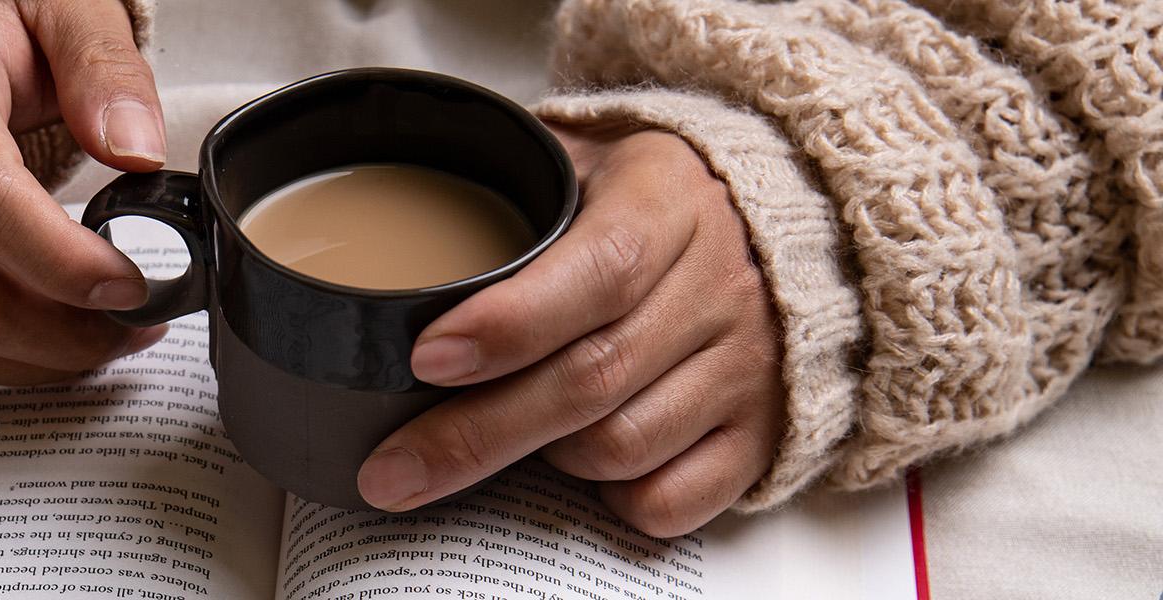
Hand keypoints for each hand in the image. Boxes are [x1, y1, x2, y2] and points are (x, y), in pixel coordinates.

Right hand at [0, 0, 166, 385]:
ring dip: (45, 356)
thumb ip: (103, 67)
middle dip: (68, 332)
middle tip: (144, 321)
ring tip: (115, 334)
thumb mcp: (61, 6)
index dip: (59, 260)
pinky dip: (8, 359)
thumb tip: (136, 150)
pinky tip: (63, 337)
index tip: (131, 283)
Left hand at [356, 123, 786, 536]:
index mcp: (667, 202)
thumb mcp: (584, 158)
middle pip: (592, 379)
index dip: (509, 324)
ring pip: (623, 446)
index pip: (600, 271)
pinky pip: (672, 498)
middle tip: (391, 468)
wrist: (788, 217)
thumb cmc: (647, 195)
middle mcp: (721, 285)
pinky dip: (613, 498)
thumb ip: (509, 187)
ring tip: (510, 427)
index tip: (424, 356)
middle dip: (476, 433)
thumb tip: (397, 243)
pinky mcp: (762, 431)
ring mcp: (749, 365)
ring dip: (547, 457)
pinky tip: (585, 464)